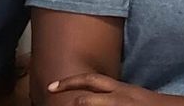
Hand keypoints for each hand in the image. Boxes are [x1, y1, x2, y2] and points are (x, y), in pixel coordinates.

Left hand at [45, 74, 166, 102]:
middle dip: (68, 93)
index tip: (52, 85)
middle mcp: (120, 97)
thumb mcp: (134, 97)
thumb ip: (117, 96)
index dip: (69, 81)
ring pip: (94, 105)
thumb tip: (98, 98)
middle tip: (49, 93)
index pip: (92, 81)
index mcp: (121, 90)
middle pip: (88, 94)